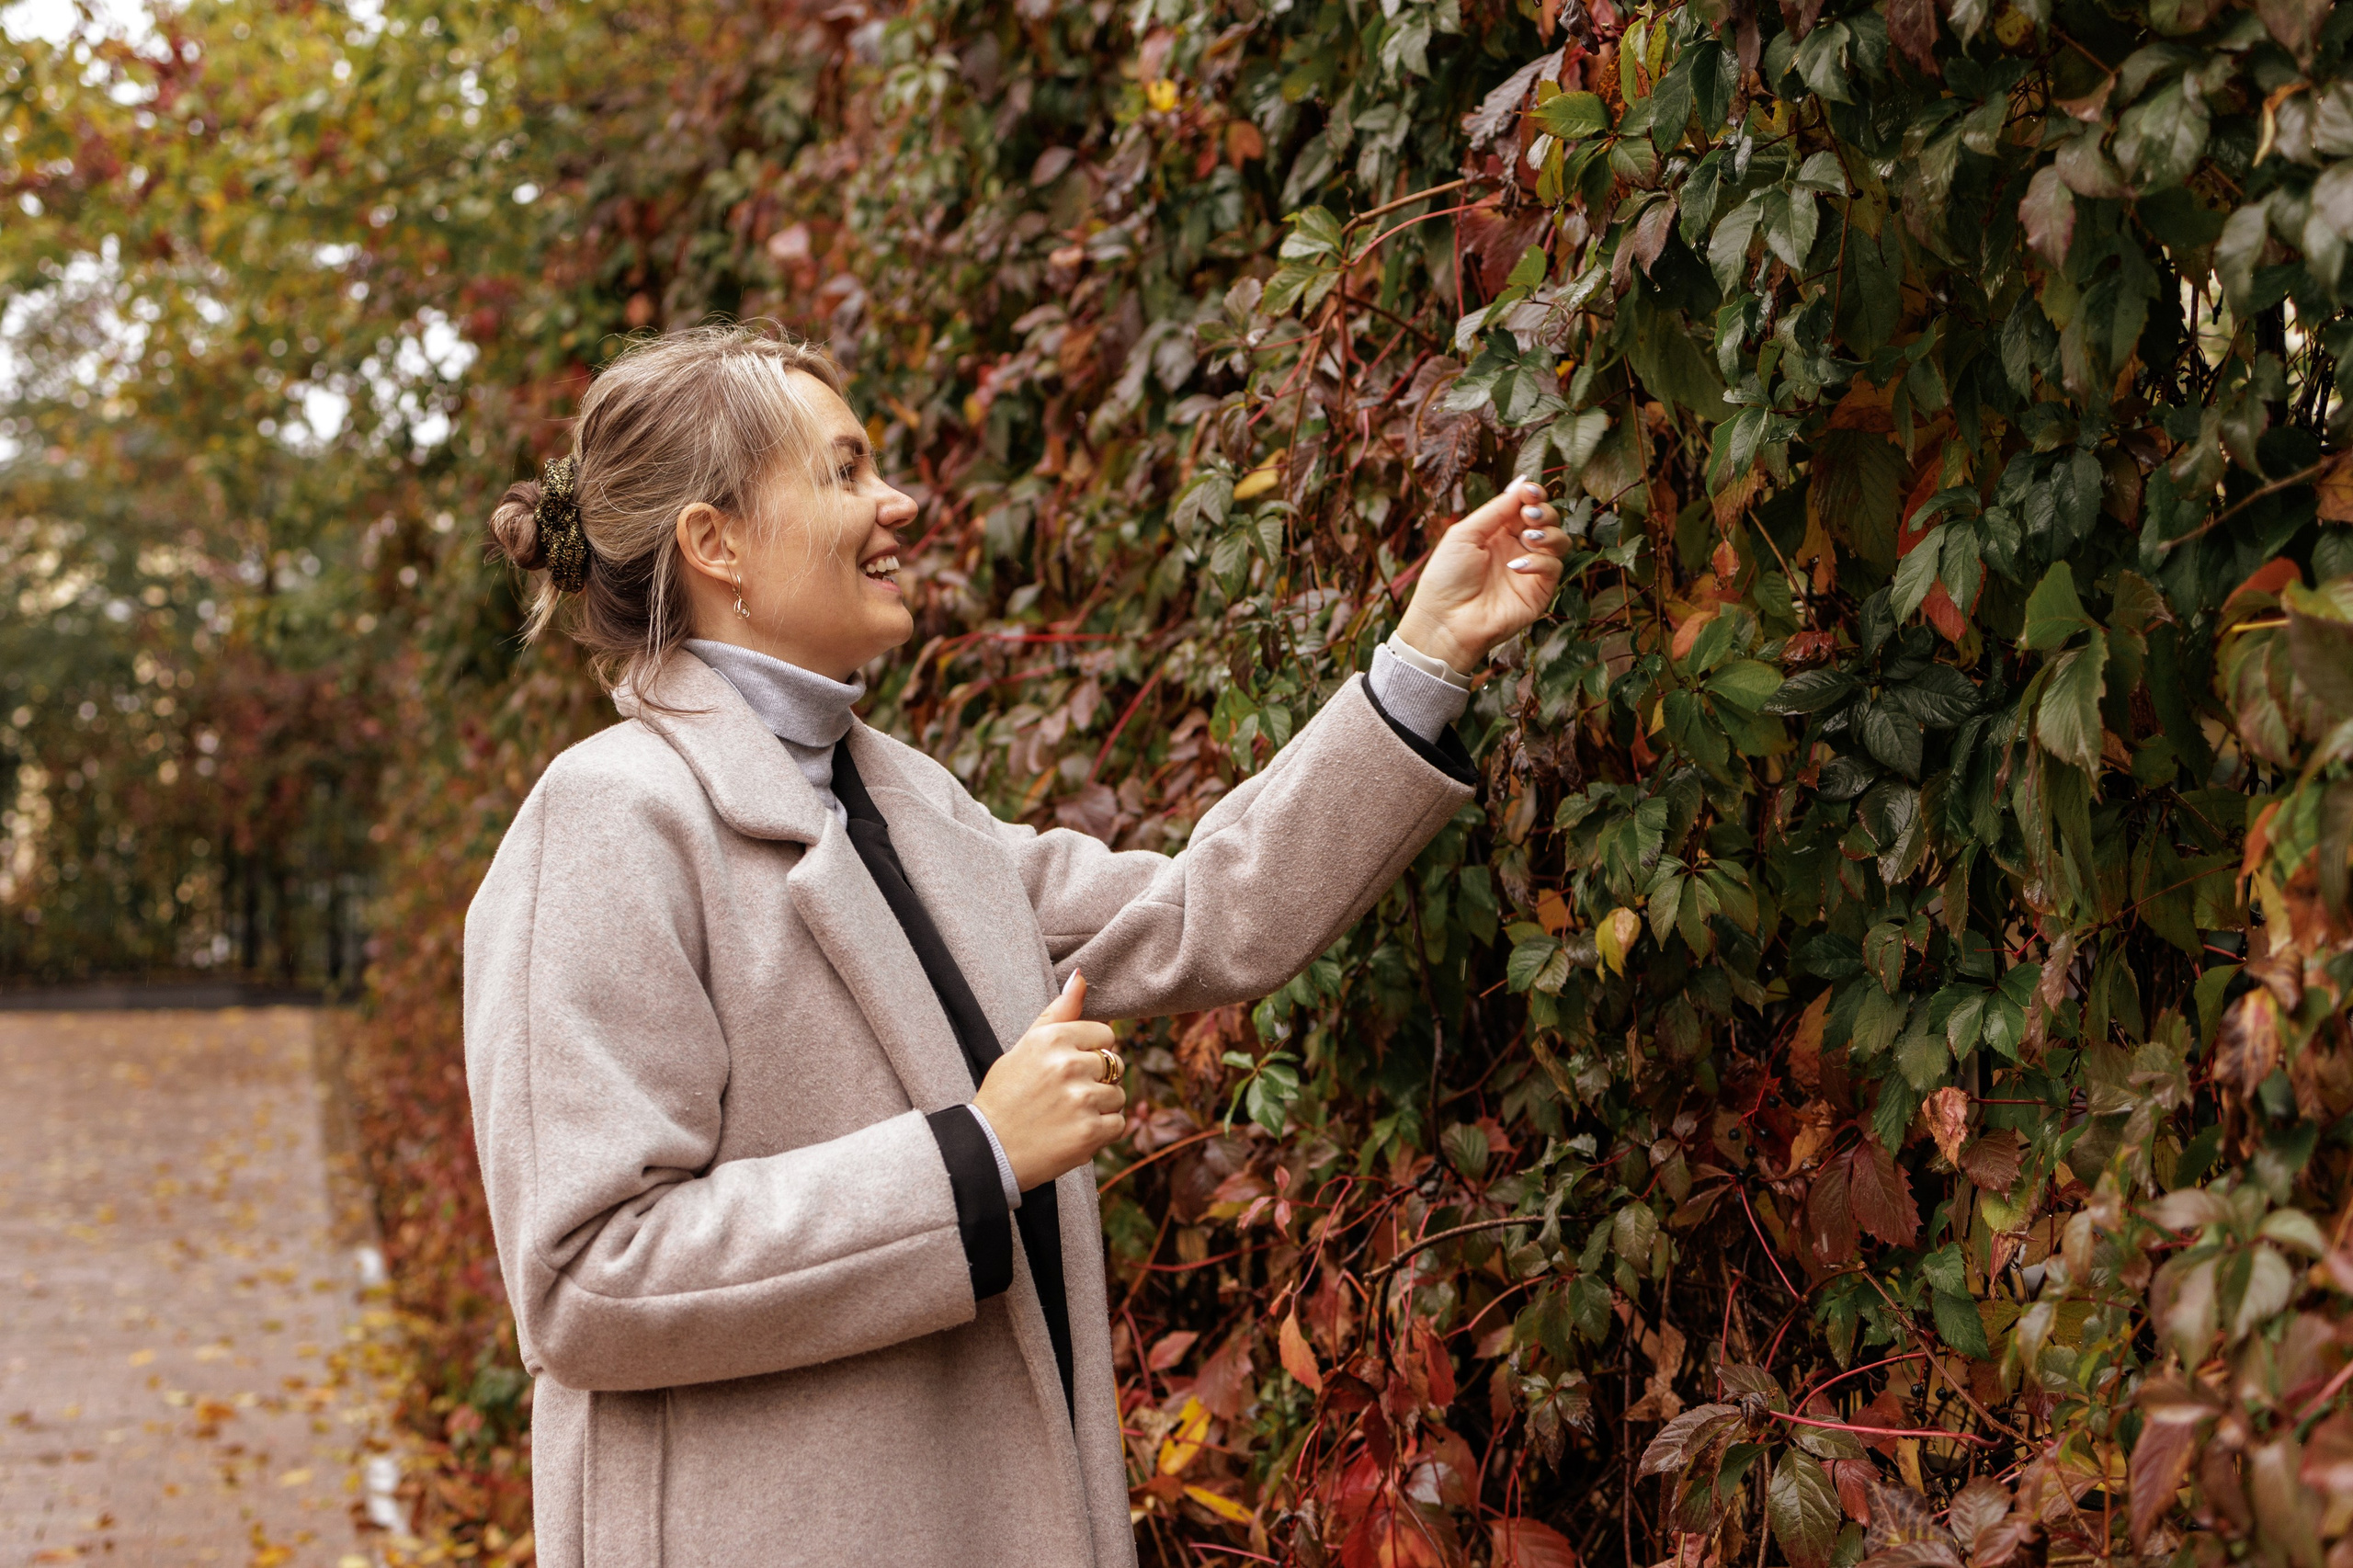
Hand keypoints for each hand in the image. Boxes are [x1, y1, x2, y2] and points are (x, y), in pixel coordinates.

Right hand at [972, 971, 1126, 1191]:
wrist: (988, 1151)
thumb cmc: (1005, 1096)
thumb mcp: (1025, 1046)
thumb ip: (1057, 1012)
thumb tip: (1081, 976)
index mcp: (1052, 1038)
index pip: (1104, 1035)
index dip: (1088, 1053)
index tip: (1066, 1070)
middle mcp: (1069, 1065)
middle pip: (1115, 1064)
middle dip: (1096, 1080)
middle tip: (1064, 1096)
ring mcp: (1082, 1099)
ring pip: (1117, 1095)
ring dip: (1099, 1108)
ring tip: (1066, 1116)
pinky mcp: (1090, 1132)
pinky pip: (1118, 1125)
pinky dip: (1101, 1132)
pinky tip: (1072, 1133)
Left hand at [1394, 477, 1570, 675]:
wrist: (1445, 620)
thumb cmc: (1447, 577)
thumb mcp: (1465, 534)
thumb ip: (1496, 509)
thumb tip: (1522, 482)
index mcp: (1498, 531)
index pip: (1526, 506)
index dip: (1533, 495)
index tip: (1530, 491)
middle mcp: (1518, 547)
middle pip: (1548, 519)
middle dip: (1544, 511)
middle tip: (1528, 516)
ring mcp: (1530, 570)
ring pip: (1560, 541)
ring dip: (1549, 533)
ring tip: (1528, 537)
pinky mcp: (1539, 592)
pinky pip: (1553, 568)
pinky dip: (1539, 562)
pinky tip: (1516, 567)